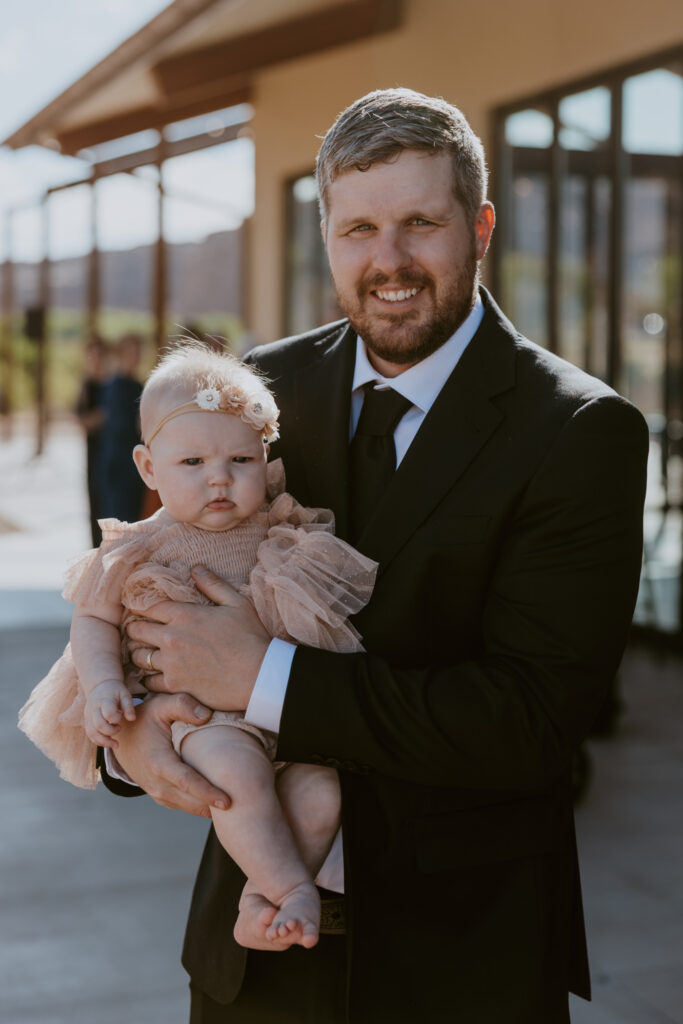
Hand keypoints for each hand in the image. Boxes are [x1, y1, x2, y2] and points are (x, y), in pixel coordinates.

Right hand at [84, 678, 135, 747]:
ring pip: (92, 732)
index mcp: (104, 700)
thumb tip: (132, 719)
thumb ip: (128, 706)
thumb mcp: (125, 694)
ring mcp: (88, 715)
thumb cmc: (115, 691)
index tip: (121, 716)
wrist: (100, 685)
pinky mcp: (87, 721)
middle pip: (98, 725)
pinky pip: (90, 734)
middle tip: (119, 728)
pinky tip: (108, 743)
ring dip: (104, 741)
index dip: (116, 718)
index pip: (108, 713)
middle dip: (111, 731)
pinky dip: (98, 741)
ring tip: (116, 744)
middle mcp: (94, 708)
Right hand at [113, 692, 229, 815]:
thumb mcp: (162, 704)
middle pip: (191, 801)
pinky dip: (200, 806)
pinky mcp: (159, 795)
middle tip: (243, 807)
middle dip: (215, 806)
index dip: (208, 793)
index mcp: (158, 762)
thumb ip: (183, 705)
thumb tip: (206, 715)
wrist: (119, 736)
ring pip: (188, 807)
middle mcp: (156, 783)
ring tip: (236, 809)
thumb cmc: (145, 717)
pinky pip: (183, 805)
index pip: (187, 782)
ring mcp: (156, 792)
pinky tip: (218, 802)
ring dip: (209, 808)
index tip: (228, 802)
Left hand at [126, 567, 269, 711]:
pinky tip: (155, 676)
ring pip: (138, 657)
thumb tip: (196, 568)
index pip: (147, 606)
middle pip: (136, 631)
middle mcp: (171, 639)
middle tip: (137, 630)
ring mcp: (171, 664)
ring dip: (139, 653)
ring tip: (144, 653)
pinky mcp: (174, 686)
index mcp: (184, 616)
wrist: (260, 676)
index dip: (139, 606)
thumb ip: (213, 584)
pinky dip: (148, 678)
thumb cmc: (251, 638)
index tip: (139, 608)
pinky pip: (148, 682)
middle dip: (135, 628)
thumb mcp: (237, 603)